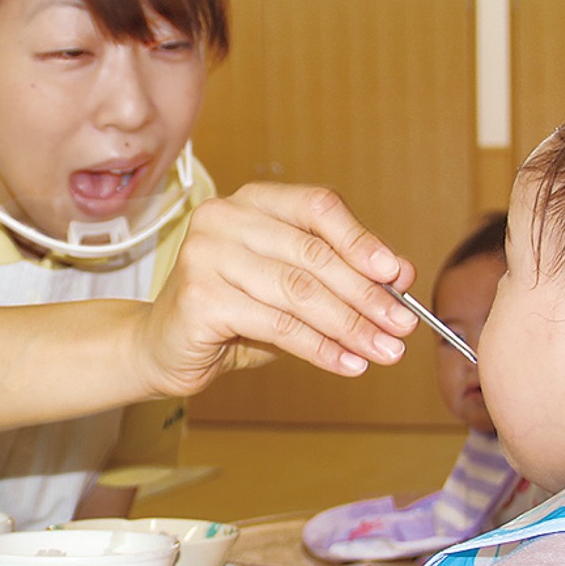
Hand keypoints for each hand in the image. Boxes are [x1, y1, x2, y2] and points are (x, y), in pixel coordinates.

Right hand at [140, 184, 416, 396]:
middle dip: (366, 295)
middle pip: (314, 255)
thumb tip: (400, 274)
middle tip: (402, 325)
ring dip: (350, 326)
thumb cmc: (230, 315)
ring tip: (383, 351)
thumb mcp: (291, 288)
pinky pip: (278, 325)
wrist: (162, 348)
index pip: (318, 208)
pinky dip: (320, 349)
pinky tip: (348, 364)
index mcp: (252, 201)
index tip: (398, 276)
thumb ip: (339, 274)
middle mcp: (224, 217)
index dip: (362, 241)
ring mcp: (207, 254)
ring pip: (300, 292)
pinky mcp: (200, 298)